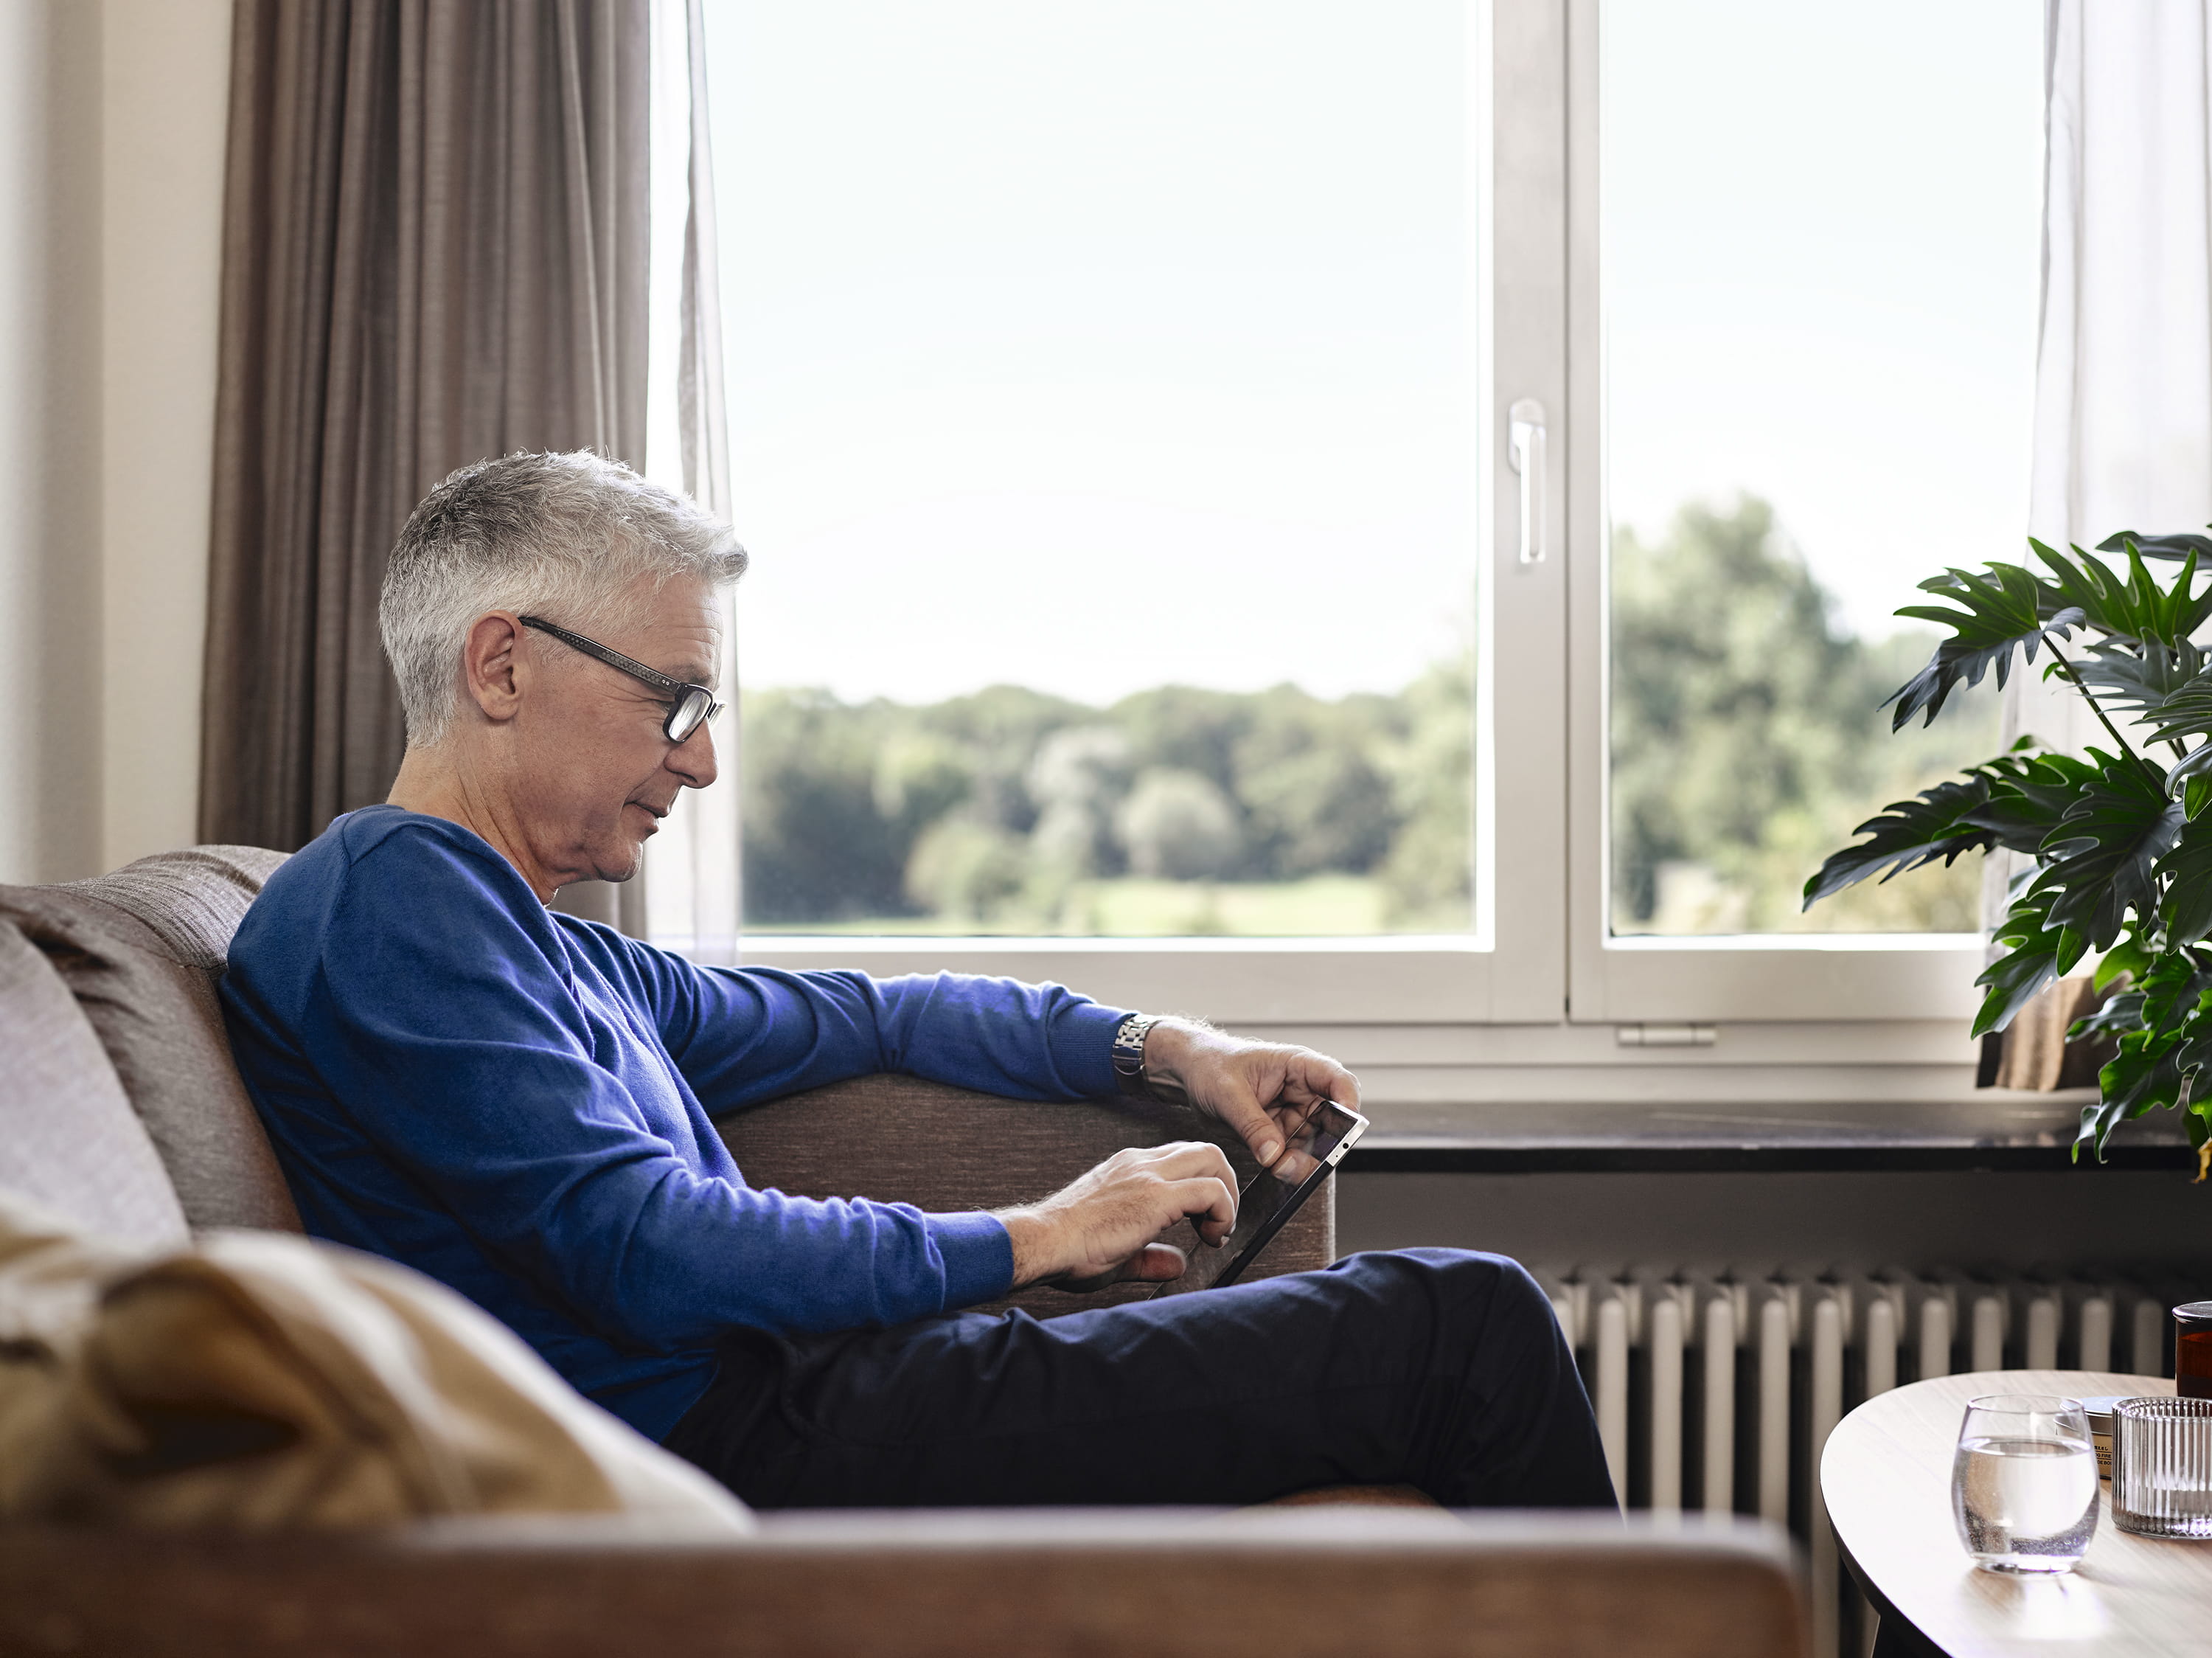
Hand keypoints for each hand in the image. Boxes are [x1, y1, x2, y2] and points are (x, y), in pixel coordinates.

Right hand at [996, 1140, 1238, 1290]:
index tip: (1203, 1221)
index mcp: (1128, 1167)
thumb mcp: (1118, 1252)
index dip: (1203, 1185)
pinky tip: (1212, 1237)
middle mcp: (1139, 1162)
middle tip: (1219, 1222)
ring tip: (1217, 1231)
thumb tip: (1177, 1264)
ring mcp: (1147, 1175)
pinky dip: (1223, 1212)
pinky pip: (1210, 1191)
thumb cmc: (1067, 1247)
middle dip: (1225, 1184)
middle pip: (1205, 1150)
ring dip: (1227, 1197)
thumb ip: (1151, 1256)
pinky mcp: (1155, 1196)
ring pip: (1213, 1159)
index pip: (1181, 1158)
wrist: (1042, 1243)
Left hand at [1141, 1018, 1360, 1181]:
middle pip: (1331, 1119)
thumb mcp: (1228, 1093)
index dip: (1349, 1105)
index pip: (1338, 1081)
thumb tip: (1274, 1155)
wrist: (1189, 1071)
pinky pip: (1291, 1151)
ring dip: (1302, 1158)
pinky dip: (1286, 1162)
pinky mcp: (1278, 1130)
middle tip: (1305, 1162)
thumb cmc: (1210, 1064)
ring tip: (1283, 1168)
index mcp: (1297, 1065)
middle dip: (1323, 1144)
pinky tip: (1276, 1169)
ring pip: (1313, 1141)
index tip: (1345, 1132)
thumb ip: (1252, 1125)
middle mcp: (1300, 1089)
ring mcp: (1291, 1111)